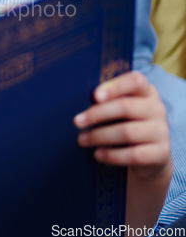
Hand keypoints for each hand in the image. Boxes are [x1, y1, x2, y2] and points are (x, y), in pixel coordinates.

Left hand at [73, 71, 172, 236]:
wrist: (150, 155)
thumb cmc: (126, 122)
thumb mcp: (120, 106)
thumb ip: (106, 99)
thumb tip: (75, 95)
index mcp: (146, 91)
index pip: (135, 80)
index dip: (114, 87)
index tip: (94, 96)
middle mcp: (156, 108)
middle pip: (125, 107)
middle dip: (97, 114)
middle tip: (76, 121)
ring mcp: (161, 131)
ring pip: (127, 132)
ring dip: (99, 136)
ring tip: (81, 140)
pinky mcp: (161, 153)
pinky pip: (134, 155)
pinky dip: (113, 155)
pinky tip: (97, 154)